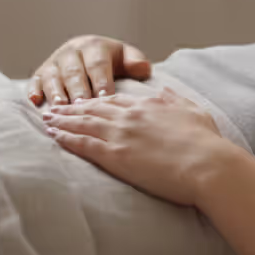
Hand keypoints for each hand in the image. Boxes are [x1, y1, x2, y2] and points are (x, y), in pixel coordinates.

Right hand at [30, 35, 151, 106]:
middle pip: (74, 72)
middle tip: (82, 106)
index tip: (105, 98)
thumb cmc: (113, 62)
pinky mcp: (41, 73)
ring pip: (53, 77)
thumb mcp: (126, 58)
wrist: (89, 53)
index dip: (101, 81)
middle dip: (78, 90)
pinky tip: (36, 102)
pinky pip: (35, 81)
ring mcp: (54, 63)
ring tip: (60, 107)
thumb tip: (142, 68)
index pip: (98, 65)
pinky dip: (34, 90)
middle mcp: (71, 53)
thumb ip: (135, 62)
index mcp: (94, 47)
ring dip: (56, 92)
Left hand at [41, 87, 237, 206]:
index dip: (95, 99)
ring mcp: (121, 135)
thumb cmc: (206, 143)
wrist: (207, 165)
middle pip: (93, 108)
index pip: (115, 100)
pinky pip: (84, 144)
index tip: (82, 100)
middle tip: (54, 106)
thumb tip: (165, 90)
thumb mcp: (194, 112)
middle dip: (71, 107)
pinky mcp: (116, 156)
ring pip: (83, 124)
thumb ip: (176, 100)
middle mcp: (130, 116)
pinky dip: (66, 138)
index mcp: (149, 105)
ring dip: (62, 121)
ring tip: (46, 119)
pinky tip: (53, 135)